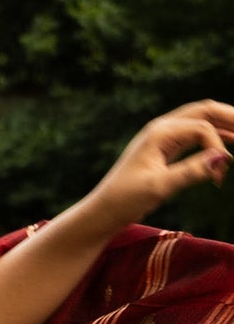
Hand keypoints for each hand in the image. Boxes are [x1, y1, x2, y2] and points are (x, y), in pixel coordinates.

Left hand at [84, 99, 232, 230]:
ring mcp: (163, 137)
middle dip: (230, 117)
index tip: (221, 176)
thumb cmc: (126, 200)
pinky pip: (194, 135)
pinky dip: (212, 138)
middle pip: (205, 111)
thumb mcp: (160, 187)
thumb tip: (222, 159)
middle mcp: (162, 128)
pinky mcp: (163, 149)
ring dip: (224, 126)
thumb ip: (191, 172)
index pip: (201, 127)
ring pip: (201, 121)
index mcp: (160, 132)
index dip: (217, 146)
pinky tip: (227, 147)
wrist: (103, 212)